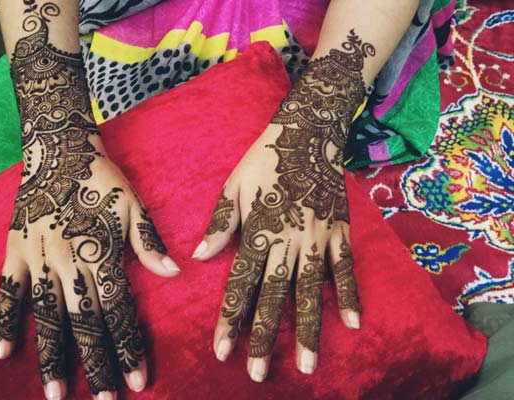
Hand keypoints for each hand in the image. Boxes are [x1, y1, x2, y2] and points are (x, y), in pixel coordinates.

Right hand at [0, 9, 178, 398]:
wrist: (57, 148)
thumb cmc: (101, 178)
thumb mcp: (132, 204)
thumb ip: (148, 241)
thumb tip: (175, 273)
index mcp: (101, 250)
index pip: (117, 309)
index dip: (128, 345)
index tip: (136, 379)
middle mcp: (68, 260)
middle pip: (84, 321)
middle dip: (95, 363)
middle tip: (104, 398)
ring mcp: (37, 257)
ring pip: (46, 315)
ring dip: (52, 356)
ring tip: (56, 394)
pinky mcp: (14, 251)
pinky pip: (7, 291)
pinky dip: (5, 321)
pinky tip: (6, 352)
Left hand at [192, 31, 373, 381]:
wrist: (306, 133)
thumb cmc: (263, 161)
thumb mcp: (232, 186)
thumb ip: (219, 223)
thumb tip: (198, 256)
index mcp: (257, 232)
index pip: (240, 285)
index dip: (230, 319)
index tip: (223, 350)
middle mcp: (287, 241)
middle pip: (273, 297)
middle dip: (264, 337)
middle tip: (258, 373)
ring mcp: (317, 238)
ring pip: (311, 292)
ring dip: (309, 330)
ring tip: (308, 365)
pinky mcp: (340, 232)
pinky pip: (346, 268)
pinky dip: (350, 295)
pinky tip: (353, 324)